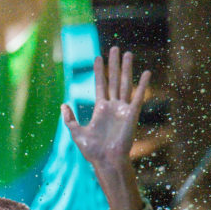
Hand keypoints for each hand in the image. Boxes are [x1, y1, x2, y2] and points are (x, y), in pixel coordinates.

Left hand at [61, 47, 149, 168]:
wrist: (107, 161)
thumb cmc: (93, 151)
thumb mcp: (77, 133)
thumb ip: (70, 119)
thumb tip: (63, 105)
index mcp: (100, 109)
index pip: (100, 85)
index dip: (99, 71)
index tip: (98, 57)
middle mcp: (113, 106)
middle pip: (113, 80)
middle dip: (114, 64)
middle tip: (115, 48)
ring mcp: (123, 109)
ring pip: (124, 84)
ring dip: (126, 69)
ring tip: (127, 53)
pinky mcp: (132, 114)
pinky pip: (138, 97)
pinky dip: (142, 85)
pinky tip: (147, 73)